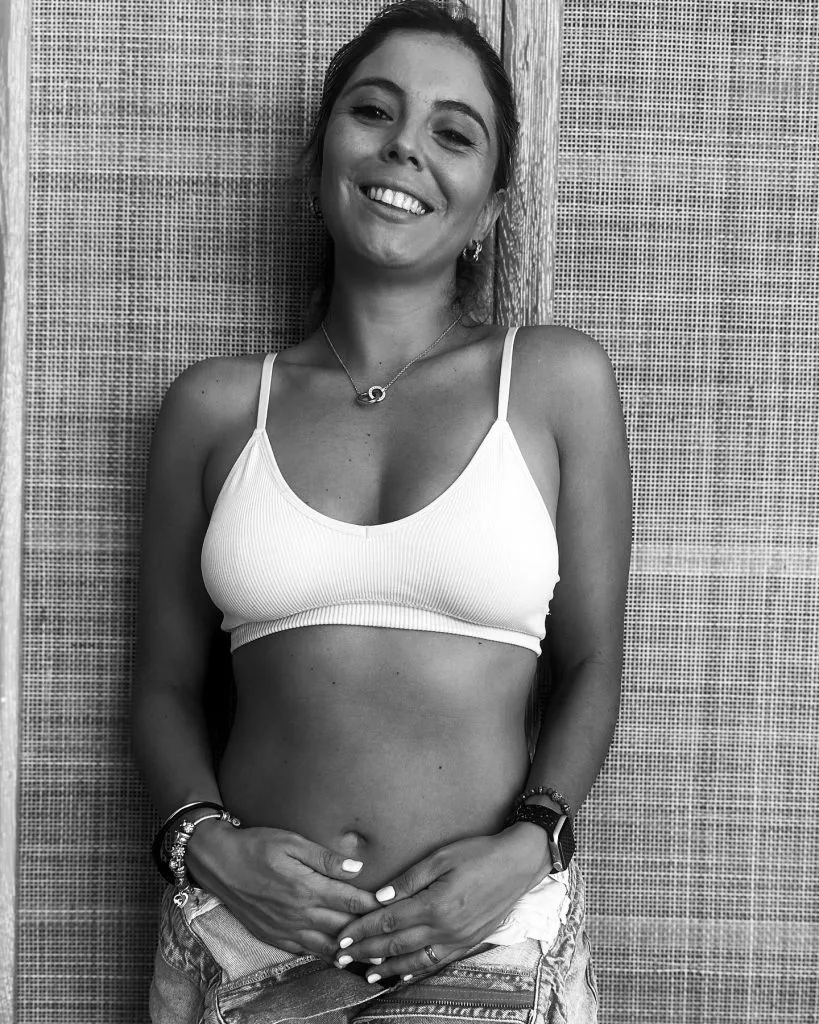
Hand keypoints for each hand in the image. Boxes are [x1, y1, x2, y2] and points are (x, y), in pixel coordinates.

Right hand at [185, 822, 381, 960]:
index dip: (374, 906)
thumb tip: (356, 869)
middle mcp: (299, 914)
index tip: (393, 907)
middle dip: (368, 933)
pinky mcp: (273, 937)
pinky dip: (325, 956)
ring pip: (326, 947)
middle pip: (343, 928)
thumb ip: (326, 859)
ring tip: (373, 957)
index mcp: (307, 888)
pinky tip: (338, 957)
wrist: (219, 863)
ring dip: (350, 951)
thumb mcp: (292, 842)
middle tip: (392, 937)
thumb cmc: (257, 846)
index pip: (350, 901)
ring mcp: (285, 929)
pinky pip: (305, 952)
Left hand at [332, 826, 547, 981]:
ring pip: (414, 960)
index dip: (363, 929)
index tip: (343, 935)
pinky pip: (436, 962)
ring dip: (388, 968)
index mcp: (435, 904)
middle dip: (366, 951)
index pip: (389, 921)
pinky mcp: (468, 942)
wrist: (518, 864)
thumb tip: (380, 897)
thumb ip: (409, 879)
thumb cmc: (478, 853)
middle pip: (396, 944)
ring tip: (366, 973)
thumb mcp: (441, 857)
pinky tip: (403, 972)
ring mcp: (458, 939)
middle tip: (342, 957)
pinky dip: (416, 969)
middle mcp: (445, 928)